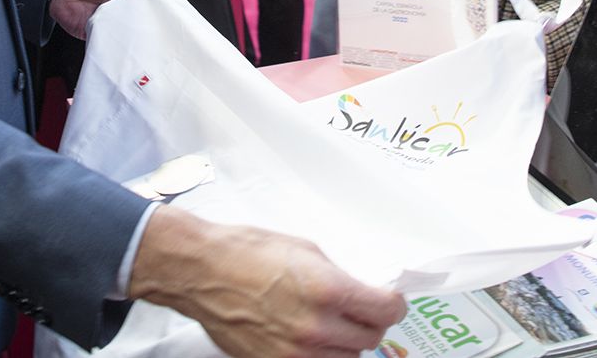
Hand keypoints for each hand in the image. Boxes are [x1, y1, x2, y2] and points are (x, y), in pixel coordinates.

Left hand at [49, 0, 159, 38]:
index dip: (165, 8)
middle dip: (153, 26)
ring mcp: (117, 23)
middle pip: (148, 20)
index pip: (157, 2)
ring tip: (144, 41)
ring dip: (137, 36)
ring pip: (134, 34)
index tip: (173, 15)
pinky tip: (126, 48)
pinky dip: (120, 46)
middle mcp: (129, 9)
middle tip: (159, 31)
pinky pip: (116, 44)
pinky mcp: (105, 36)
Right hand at [129, 206, 405, 357]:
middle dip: (369, 322)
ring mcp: (295, 353)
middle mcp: (316, 327)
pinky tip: (311, 339)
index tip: (390, 301)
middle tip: (359, 310)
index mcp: (328, 290)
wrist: (202, 272)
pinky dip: (320, 355)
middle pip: (370, 338)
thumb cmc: (246, 252)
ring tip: (331, 325)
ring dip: (346, 343)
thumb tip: (361, 294)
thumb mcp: (306, 251)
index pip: (386, 311)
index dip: (394, 304)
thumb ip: (339, 277)